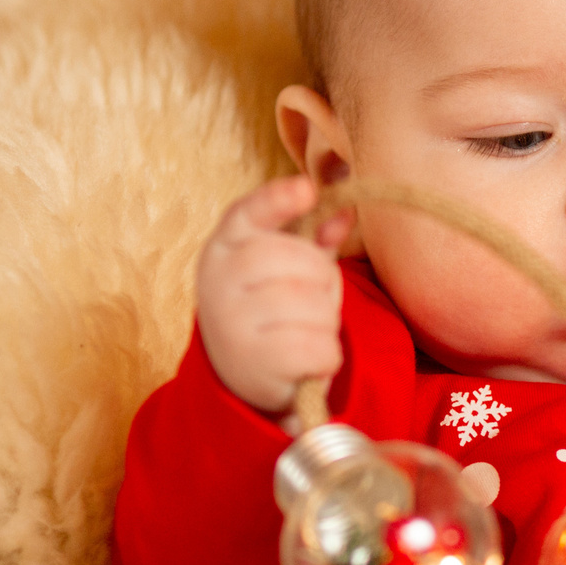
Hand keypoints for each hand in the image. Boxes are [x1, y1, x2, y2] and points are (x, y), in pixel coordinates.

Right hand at [195, 177, 355, 415]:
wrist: (240, 374)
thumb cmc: (271, 307)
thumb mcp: (287, 267)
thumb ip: (315, 237)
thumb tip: (346, 212)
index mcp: (224, 247)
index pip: (247, 213)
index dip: (279, 200)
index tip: (308, 190)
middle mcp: (219, 281)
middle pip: (300, 261)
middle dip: (324, 280)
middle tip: (313, 298)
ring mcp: (232, 322)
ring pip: (314, 307)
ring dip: (326, 321)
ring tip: (306, 330)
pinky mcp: (253, 362)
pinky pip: (318, 348)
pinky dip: (326, 356)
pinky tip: (307, 359)